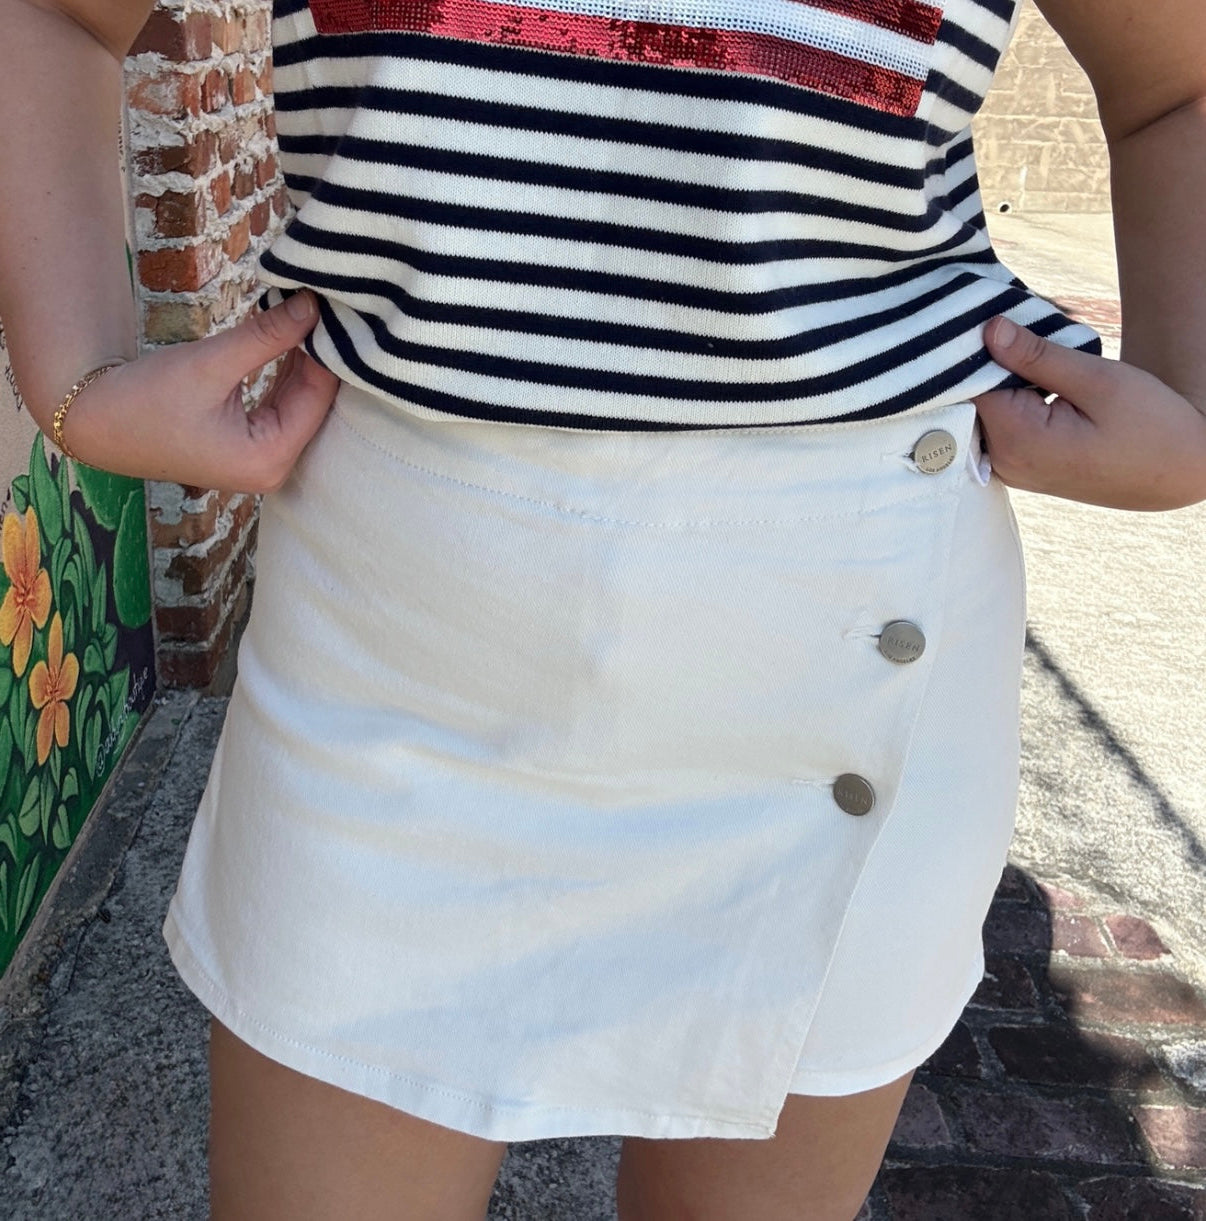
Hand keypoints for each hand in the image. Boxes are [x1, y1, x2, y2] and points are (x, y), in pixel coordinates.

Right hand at [61, 291, 340, 492]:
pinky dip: (285, 374)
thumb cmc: (146, 398)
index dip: (327, 352)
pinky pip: (281, 406)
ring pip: (300, 402)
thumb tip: (313, 306)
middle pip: (314, 404)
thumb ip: (267, 336)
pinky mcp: (251, 446)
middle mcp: (274, 468)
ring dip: (303, 361)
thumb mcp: (211, 363)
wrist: (94, 421)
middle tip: (328, 306)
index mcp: (269, 460)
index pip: (318, 399)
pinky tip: (292, 337)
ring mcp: (263, 460)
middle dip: (319, 356)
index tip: (333, 308)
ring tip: (312, 314)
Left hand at [972, 317, 1205, 509]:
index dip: (977, 349)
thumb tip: (989, 329)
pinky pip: (1001, 426)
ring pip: (987, 411)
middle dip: (992, 364)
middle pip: (972, 400)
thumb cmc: (1151, 427)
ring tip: (1037, 356)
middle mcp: (1003, 462)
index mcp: (1016, 441)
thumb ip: (1037, 356)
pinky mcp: (1022, 467)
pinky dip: (1012, 400)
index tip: (994, 321)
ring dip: (1004, 381)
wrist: (1180, 471)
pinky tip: (1038, 382)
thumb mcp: (1097, 380)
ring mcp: (1010, 469)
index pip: (968, 384)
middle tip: (1020, 331)